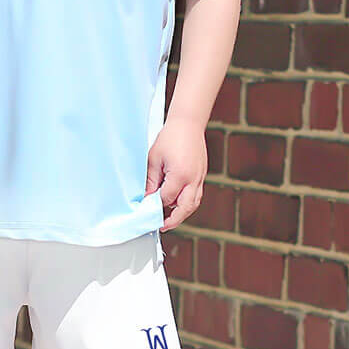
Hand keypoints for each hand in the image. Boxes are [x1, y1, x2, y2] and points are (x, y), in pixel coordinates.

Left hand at [145, 116, 207, 231]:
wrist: (188, 123)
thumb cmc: (170, 137)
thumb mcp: (154, 159)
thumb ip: (151, 180)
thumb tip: (146, 196)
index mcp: (180, 175)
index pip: (166, 199)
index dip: (156, 206)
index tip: (146, 209)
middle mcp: (193, 179)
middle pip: (184, 208)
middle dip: (173, 220)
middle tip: (162, 225)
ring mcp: (200, 177)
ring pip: (194, 204)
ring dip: (182, 213)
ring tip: (170, 218)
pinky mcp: (202, 174)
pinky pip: (197, 195)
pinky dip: (187, 202)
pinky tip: (177, 203)